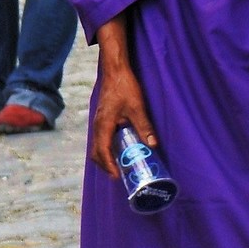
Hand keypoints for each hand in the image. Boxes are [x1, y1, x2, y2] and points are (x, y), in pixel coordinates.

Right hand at [88, 22, 154, 179]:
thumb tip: (153, 145)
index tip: (117, 176)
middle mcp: (97, 125)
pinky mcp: (102, 117)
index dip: (109, 165)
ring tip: (118, 164)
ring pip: (97, 144)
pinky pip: (100, 137)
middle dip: (104, 165)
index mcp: (104, 124)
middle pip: (95, 151)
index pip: (102, 151)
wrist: (115, 70)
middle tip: (118, 174)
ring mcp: (98, 121)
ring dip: (105, 156)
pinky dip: (106, 147)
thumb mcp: (137, 108)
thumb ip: (144, 127)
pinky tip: (118, 147)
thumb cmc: (124, 87)